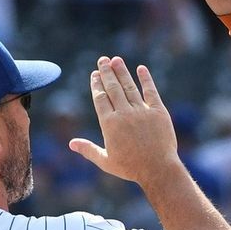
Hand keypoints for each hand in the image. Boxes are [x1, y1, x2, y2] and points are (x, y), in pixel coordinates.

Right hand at [70, 58, 181, 184]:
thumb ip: (89, 150)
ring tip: (116, 60)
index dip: (97, 84)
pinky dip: (145, 79)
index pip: (100, 98)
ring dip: (122, 72)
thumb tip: (71, 143)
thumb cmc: (131, 168)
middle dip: (106, 72)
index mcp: (109, 124)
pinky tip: (141, 68)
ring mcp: (142, 111)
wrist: (158, 169)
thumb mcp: (106, 161)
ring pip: (129, 87)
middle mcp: (124, 114)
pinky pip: (151, 91)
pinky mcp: (158, 112)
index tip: (95, 74)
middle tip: (102, 60)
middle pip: (112, 88)